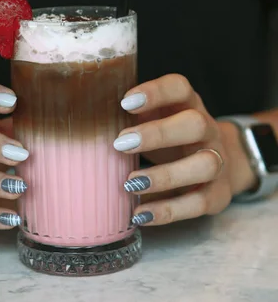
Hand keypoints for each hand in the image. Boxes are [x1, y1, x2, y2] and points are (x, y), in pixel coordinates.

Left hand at [115, 74, 257, 225]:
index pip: (179, 88)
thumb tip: (83, 124)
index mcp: (188, 105)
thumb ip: (129, 120)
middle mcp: (208, 130)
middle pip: (195, 124)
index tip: (124, 103)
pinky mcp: (219, 194)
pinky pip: (199, 203)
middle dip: (158, 134)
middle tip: (120, 144)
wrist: (218, 162)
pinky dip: (168, 211)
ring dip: (165, 176)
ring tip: (130, 184)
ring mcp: (218, 161)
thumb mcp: (155, 121)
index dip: (155, 92)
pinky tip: (140, 214)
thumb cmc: (171, 139)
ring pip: (204, 165)